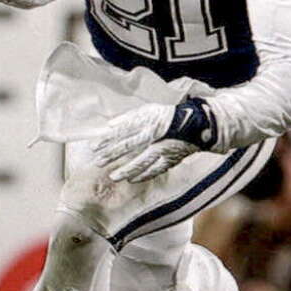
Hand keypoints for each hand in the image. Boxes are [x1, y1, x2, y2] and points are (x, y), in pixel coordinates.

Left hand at [92, 98, 217, 182]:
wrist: (197, 124)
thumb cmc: (168, 116)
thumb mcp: (148, 111)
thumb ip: (129, 118)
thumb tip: (110, 125)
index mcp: (147, 122)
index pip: (123, 132)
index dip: (108, 140)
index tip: (94, 147)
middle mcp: (154, 136)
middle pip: (129, 147)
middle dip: (112, 155)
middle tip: (98, 163)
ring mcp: (163, 149)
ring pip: (142, 162)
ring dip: (126, 170)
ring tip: (113, 176)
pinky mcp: (171, 159)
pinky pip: (156, 170)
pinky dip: (144, 175)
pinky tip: (132, 179)